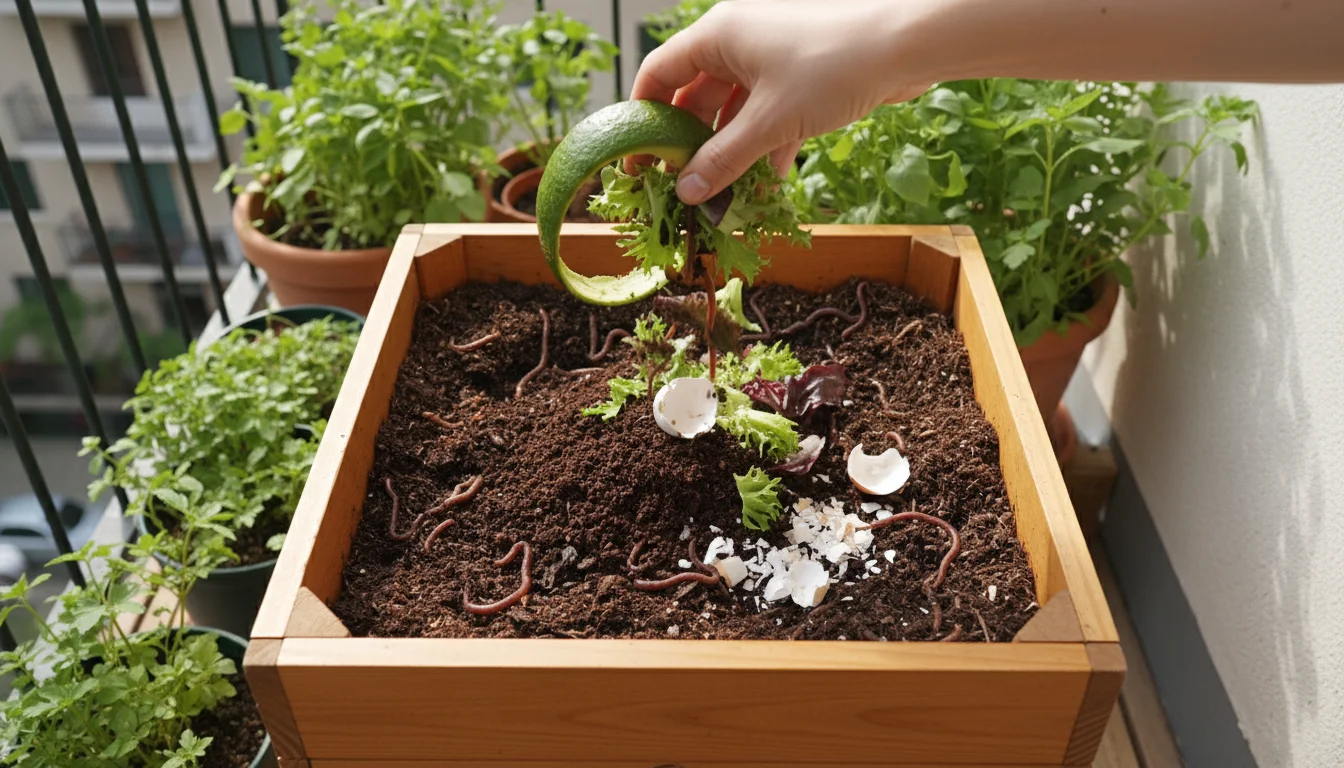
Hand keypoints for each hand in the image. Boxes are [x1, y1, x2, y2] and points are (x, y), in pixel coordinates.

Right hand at [632, 0, 931, 203]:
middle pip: (696, 96)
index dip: (643, 117)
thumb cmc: (834, 66)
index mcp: (718, 35)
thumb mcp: (771, 122)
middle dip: (691, 144)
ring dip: (730, 152)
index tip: (637, 160)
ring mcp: (772, 57)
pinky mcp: (802, 75)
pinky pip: (769, 113)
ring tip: (725, 196)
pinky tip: (769, 183)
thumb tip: (686, 193)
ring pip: (735, 110)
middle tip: (682, 187)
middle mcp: (739, 40)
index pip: (659, 73)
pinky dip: (765, 145)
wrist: (909, 42)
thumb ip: (723, 160)